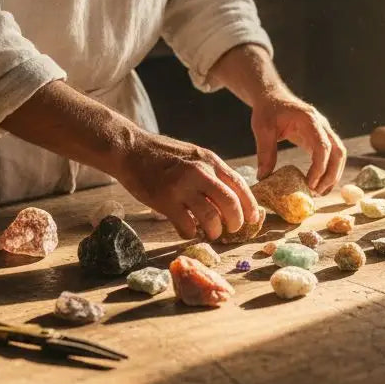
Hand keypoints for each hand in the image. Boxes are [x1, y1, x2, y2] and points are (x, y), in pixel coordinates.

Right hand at [110, 130, 260, 240]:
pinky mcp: (165, 201)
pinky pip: (187, 226)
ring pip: (211, 218)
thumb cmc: (162, 154)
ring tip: (211, 233)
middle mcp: (200, 172)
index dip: (250, 205)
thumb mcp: (194, 155)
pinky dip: (190, 233)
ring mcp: (182, 187)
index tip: (254, 219)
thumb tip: (230, 197)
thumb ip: (211, 172)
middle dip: (236, 222)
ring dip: (214, 231)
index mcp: (210, 160)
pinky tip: (188, 231)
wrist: (130, 150)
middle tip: (232, 229)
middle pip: (230, 204)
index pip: (239, 185)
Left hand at [252, 90, 346, 193]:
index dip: (319, 167)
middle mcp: (322, 125)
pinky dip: (329, 170)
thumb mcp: (262, 128)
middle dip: (331, 175)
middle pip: (338, 152)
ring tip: (319, 192)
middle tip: (316, 193)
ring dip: (333, 174)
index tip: (310, 184)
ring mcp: (324, 131)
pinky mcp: (321, 137)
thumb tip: (264, 177)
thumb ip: (265, 151)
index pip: (322, 145)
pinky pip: (331, 155)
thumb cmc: (268, 109)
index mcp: (309, 119)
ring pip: (339, 154)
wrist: (272, 96)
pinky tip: (318, 184)